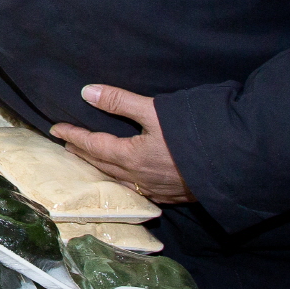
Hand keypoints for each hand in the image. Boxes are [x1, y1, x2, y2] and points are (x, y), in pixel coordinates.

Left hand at [49, 84, 194, 204]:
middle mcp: (139, 178)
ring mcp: (157, 190)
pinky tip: (128, 181)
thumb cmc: (193, 134)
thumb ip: (120, 102)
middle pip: (102, 166)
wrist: (233, 162)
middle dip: (83, 154)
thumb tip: (87, 92)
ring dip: (101, 170)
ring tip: (90, 163)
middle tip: (68, 145)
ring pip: (119, 181)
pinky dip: (125, 183)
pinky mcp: (174, 196)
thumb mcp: (155, 111)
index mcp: (131, 157)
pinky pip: (139, 191)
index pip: (93, 145)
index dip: (74, 136)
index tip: (56, 130)